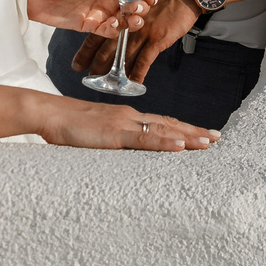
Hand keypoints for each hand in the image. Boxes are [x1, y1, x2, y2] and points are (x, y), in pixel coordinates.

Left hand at [26, 0, 156, 34]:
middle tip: (141, 7)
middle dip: (141, 5)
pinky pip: (108, 30)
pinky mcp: (90, 24)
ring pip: (123, 17)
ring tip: (133, 18)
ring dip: (132, 19)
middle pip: (132, 1)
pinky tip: (116, 25)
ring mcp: (99, 9)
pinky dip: (115, 29)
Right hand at [38, 98, 218, 151]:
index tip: (201, 134)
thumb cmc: (67, 125)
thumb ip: (112, 139)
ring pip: (162, 129)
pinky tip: (180, 146)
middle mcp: (129, 117)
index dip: (182, 128)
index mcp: (126, 117)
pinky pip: (144, 139)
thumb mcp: (95, 134)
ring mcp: (123, 124)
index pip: (161, 122)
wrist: (49, 113)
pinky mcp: (114, 134)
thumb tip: (125, 152)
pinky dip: (164, 141)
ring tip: (208, 143)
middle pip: (168, 123)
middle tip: (217, 138)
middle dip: (193, 131)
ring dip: (187, 136)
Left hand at [73, 0, 201, 78]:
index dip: (86, 50)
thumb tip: (120, 28)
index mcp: (120, 12)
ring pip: (123, 54)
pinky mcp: (157, 38)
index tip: (77, 65)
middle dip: (97, 65)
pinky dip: (138, 72)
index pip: (98, 33)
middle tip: (89, 80)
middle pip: (107, 47)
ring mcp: (142, 31)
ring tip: (107, 86)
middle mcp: (128, 23)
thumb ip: (129, 12)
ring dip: (115, 72)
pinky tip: (134, 83)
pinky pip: (145, 59)